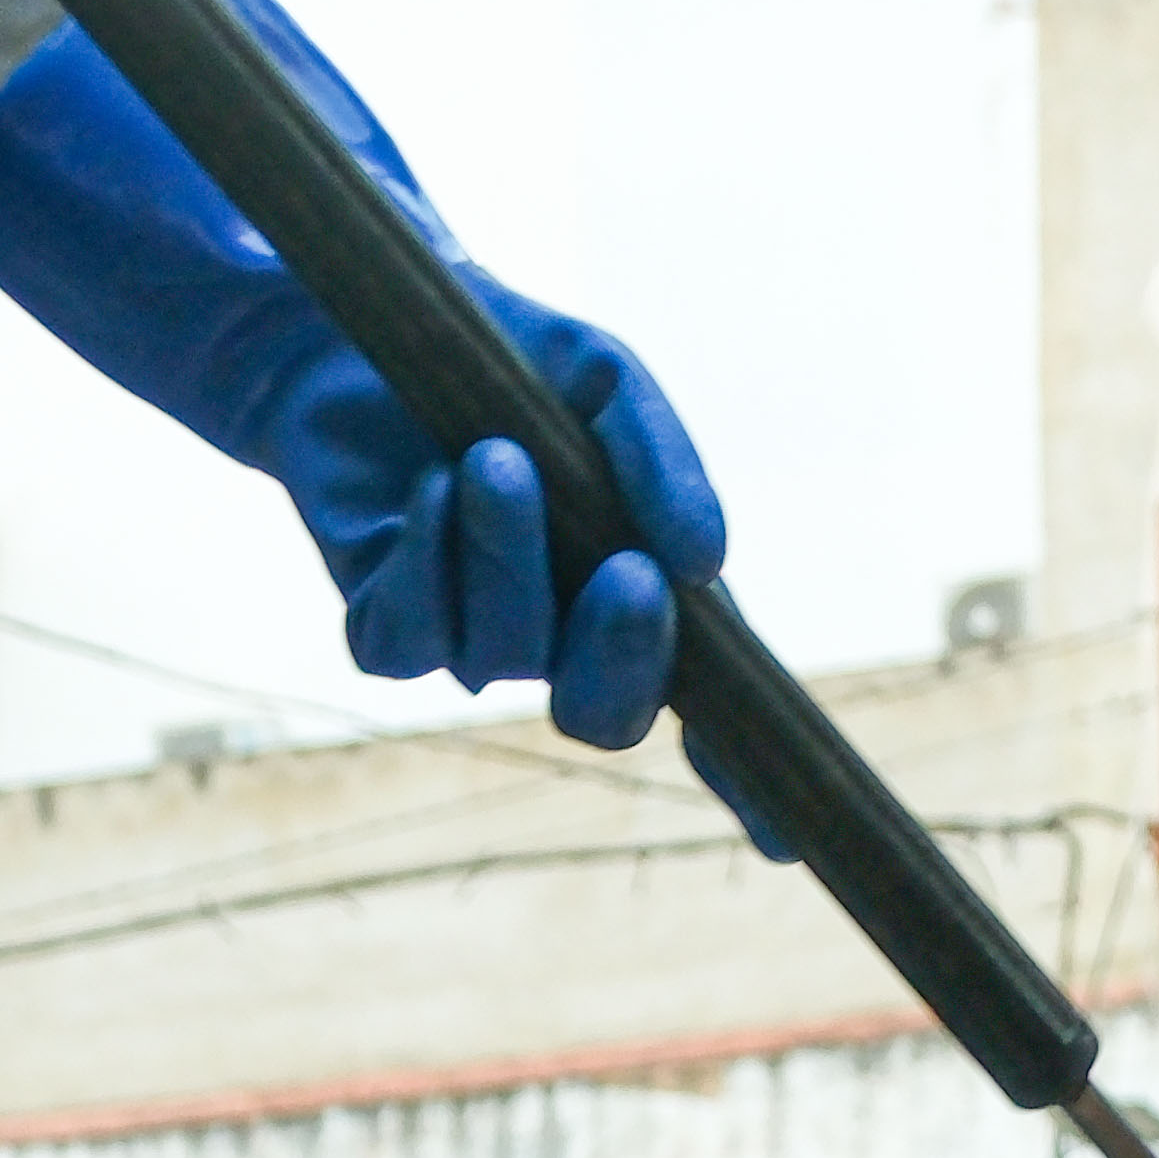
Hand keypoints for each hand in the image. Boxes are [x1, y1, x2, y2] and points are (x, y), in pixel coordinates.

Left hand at [250, 288, 721, 756]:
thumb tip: (708, 564)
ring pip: (502, 656)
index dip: (745, 781)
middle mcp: (560, 639)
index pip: (704, 706)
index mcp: (638, 594)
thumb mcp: (607, 383)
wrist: (371, 319)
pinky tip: (431, 485)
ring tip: (495, 457)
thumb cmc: (509, 361)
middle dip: (625, 655)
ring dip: (509, 555)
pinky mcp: (384, 627)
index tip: (787, 838)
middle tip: (633, 572)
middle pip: (605, 718)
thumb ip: (663, 461)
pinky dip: (428, 559)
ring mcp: (471, 640)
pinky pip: (412, 638)